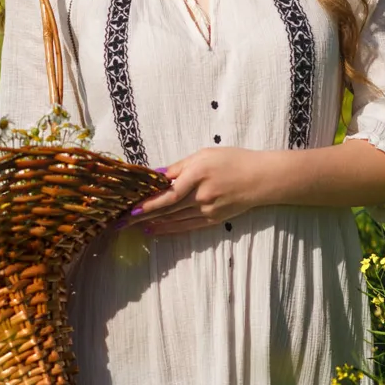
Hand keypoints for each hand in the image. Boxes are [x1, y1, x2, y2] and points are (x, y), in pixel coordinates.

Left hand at [124, 147, 272, 235]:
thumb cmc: (233, 161)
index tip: (130, 207)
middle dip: (143, 216)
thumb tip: (157, 176)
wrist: (261, 178)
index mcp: (198, 175)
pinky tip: (156, 229)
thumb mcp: (204, 155)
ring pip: (175, 220)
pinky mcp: (213, 220)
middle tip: (122, 221)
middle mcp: (201, 196)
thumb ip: (179, 167)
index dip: (148, 203)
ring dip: (153, 223)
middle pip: (167, 209)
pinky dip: (170, 229)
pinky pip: (187, 227)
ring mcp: (208, 211)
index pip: (168, 194)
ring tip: (134, 226)